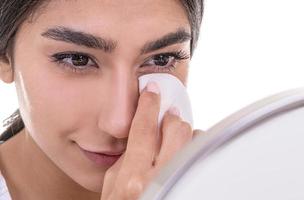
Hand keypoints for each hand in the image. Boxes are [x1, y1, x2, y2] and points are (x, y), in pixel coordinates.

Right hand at [100, 82, 203, 199]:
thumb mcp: (112, 190)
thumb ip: (123, 161)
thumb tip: (140, 136)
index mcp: (133, 179)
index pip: (143, 128)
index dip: (148, 104)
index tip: (153, 90)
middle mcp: (160, 179)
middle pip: (175, 128)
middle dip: (171, 119)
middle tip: (167, 116)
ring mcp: (183, 182)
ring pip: (194, 139)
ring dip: (186, 136)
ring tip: (176, 142)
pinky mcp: (198, 182)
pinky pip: (204, 154)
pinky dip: (197, 149)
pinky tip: (188, 156)